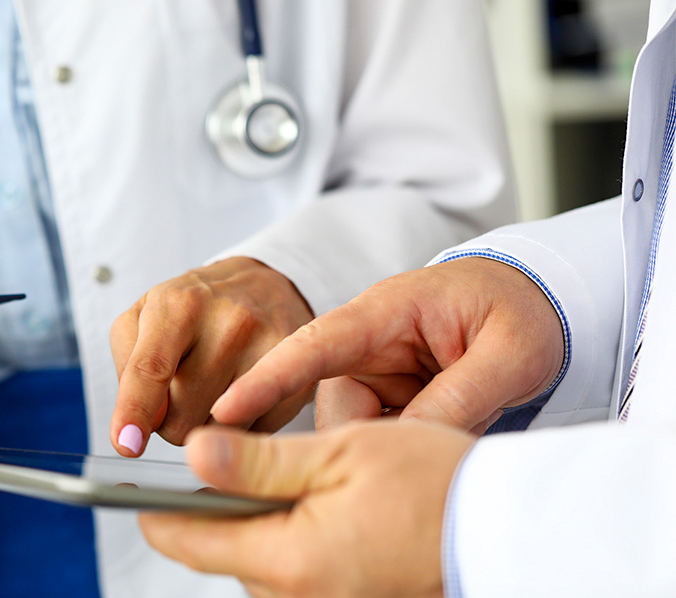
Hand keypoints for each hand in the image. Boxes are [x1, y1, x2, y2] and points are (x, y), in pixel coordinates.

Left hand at [110, 258, 313, 456]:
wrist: (263, 286)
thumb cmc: (195, 308)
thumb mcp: (143, 318)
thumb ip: (130, 370)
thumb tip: (143, 423)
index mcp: (180, 305)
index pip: (151, 368)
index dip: (134, 411)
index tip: (127, 444)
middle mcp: (229, 323)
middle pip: (181, 419)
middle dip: (172, 417)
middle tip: (185, 384)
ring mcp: (270, 351)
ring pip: (217, 434)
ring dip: (206, 425)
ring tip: (214, 386)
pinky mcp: (300, 381)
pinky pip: (253, 436)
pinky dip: (240, 426)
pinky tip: (242, 395)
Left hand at [139, 423, 473, 597]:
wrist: (508, 526)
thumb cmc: (434, 482)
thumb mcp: (337, 453)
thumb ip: (257, 461)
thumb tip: (193, 455)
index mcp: (287, 560)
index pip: (184, 540)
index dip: (152, 506)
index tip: (133, 482)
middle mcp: (297, 597)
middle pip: (219, 551)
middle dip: (216, 507)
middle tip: (230, 458)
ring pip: (256, 561)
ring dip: (256, 521)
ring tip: (286, 475)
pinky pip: (292, 571)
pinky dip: (287, 537)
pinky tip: (315, 503)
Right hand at [212, 258, 563, 433]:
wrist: (536, 302)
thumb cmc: (520, 310)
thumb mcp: (510, 354)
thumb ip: (460, 396)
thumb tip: (407, 445)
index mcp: (386, 312)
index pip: (313, 345)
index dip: (266, 380)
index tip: (224, 413)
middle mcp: (368, 344)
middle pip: (333, 407)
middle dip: (359, 445)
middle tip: (418, 458)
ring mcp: (375, 373)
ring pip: (353, 430)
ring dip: (391, 449)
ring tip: (454, 438)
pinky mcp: (386, 398)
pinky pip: (376, 435)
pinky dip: (401, 450)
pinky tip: (437, 450)